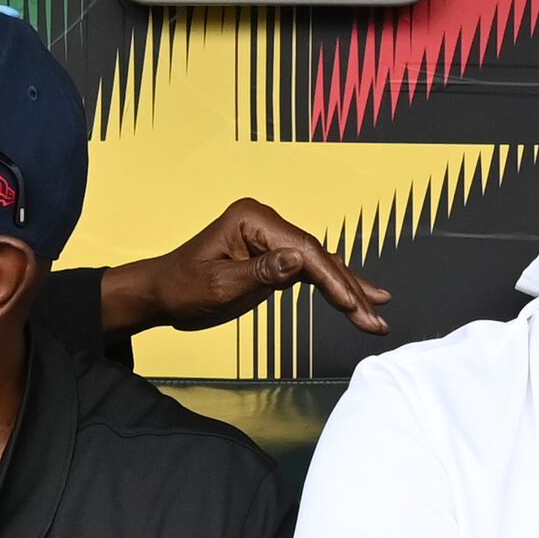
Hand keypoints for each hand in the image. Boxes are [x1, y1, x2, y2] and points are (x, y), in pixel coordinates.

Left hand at [102, 197, 392, 337]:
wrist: (160, 293)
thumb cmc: (182, 288)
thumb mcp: (220, 285)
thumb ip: (262, 273)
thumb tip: (300, 261)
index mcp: (252, 219)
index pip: (304, 250)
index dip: (333, 280)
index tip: (353, 306)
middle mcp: (265, 222)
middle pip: (318, 256)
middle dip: (348, 289)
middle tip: (375, 318)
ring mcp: (270, 237)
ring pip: (319, 263)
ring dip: (348, 290)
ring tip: (378, 311)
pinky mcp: (272, 255)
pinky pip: (309, 270)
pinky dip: (332, 286)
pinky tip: (358, 296)